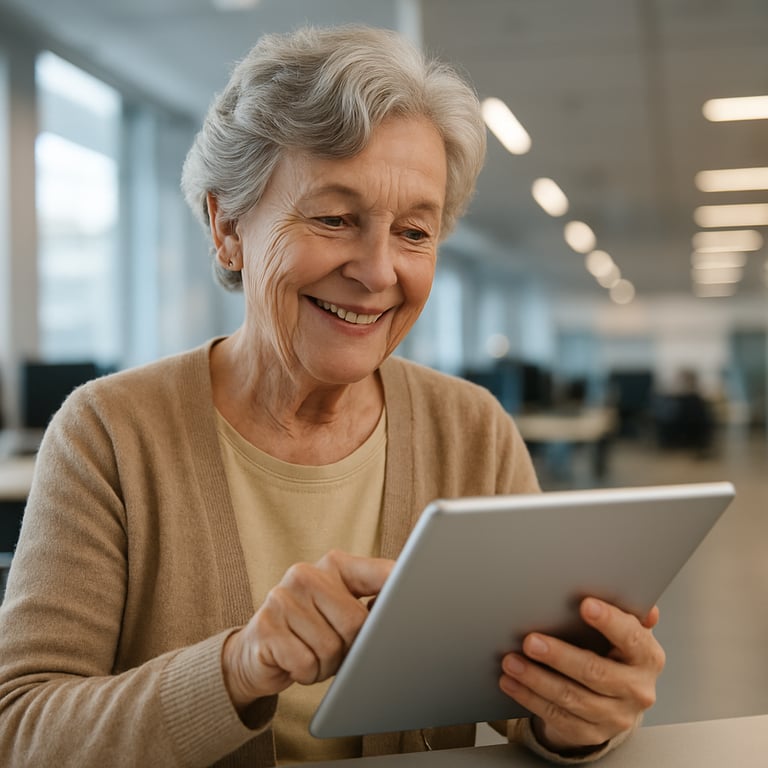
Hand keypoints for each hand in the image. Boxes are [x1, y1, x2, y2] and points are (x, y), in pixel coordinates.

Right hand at [222, 550, 393, 711]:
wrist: (257, 652)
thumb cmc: (311, 630)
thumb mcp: (341, 609)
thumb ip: (371, 603)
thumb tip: (405, 612)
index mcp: (335, 564)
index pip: (381, 574)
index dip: (402, 593)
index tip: (415, 607)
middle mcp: (305, 573)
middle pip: (356, 623)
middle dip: (350, 648)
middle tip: (335, 649)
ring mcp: (282, 598)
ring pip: (331, 648)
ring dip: (326, 665)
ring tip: (312, 654)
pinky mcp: (265, 627)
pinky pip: (306, 663)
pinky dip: (306, 673)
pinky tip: (295, 662)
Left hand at [499, 598, 664, 753]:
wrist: (616, 700)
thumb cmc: (616, 654)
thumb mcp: (625, 633)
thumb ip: (627, 613)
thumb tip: (636, 597)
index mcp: (647, 658)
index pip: (632, 638)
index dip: (610, 622)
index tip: (585, 605)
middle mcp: (636, 690)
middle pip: (596, 672)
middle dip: (559, 656)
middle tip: (530, 641)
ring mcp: (615, 716)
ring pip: (571, 698)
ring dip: (536, 679)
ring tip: (511, 662)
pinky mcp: (591, 733)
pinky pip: (556, 716)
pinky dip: (529, 697)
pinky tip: (512, 682)